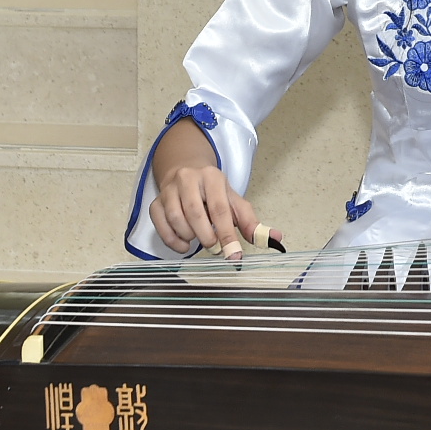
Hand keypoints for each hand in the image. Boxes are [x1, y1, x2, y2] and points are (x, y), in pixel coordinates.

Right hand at [149, 163, 273, 258]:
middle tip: (214, 248)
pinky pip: (160, 224)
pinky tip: (183, 244)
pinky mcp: (155, 202)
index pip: (220, 209)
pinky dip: (172, 240)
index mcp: (213, 177)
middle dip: (207, 237)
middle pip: (195, 213)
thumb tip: (275, 238)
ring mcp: (169, 190)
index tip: (234, 257)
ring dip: (189, 236)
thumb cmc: (213, 192)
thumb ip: (252, 222)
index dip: (228, 235)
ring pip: (176, 218)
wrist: (186, 173)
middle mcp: (189, 179)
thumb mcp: (234, 202)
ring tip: (199, 239)